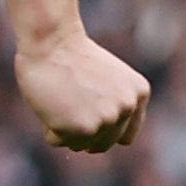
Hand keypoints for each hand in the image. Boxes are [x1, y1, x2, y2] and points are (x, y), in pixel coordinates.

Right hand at [15, 27, 150, 153]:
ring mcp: (107, 121)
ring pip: (79, 145)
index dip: (104, 134)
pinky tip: (48, 104)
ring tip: (58, 101)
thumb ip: (113, 104)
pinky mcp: (83, 129)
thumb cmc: (73, 55)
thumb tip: (102, 133)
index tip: (88, 126)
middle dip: (82, 134)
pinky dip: (47, 128)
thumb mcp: (109, 79)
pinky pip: (57, 141)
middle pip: (102, 145)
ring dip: (64, 130)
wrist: (52, 41)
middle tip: (66, 110)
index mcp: (138, 95)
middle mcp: (127, 109)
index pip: (125, 137)